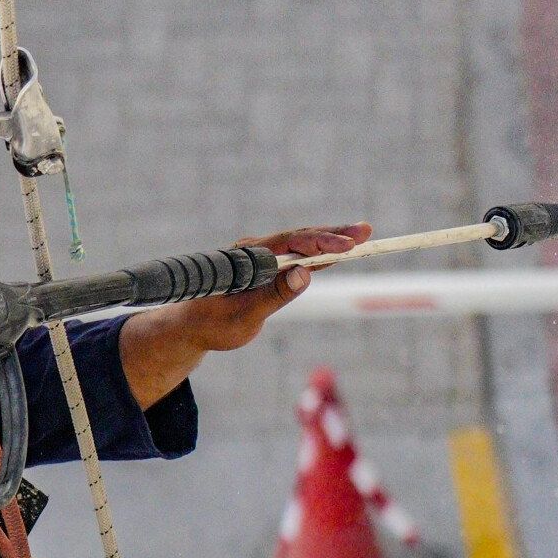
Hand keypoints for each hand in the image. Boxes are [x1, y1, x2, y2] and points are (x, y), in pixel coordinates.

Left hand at [118, 225, 369, 407]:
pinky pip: (297, 258)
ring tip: (362, 237)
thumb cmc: (212, 324)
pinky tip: (340, 252)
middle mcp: (255, 250)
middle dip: (334, 234)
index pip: (290, 243)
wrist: (190, 326)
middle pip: (300, 237)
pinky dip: (319, 255)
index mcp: (247, 257)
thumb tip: (305, 274)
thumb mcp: (243, 317)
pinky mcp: (266, 267)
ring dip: (331, 241)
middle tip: (366, 231)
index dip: (320, 242)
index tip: (346, 244)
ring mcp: (261, 257)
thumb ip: (274, 295)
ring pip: (301, 245)